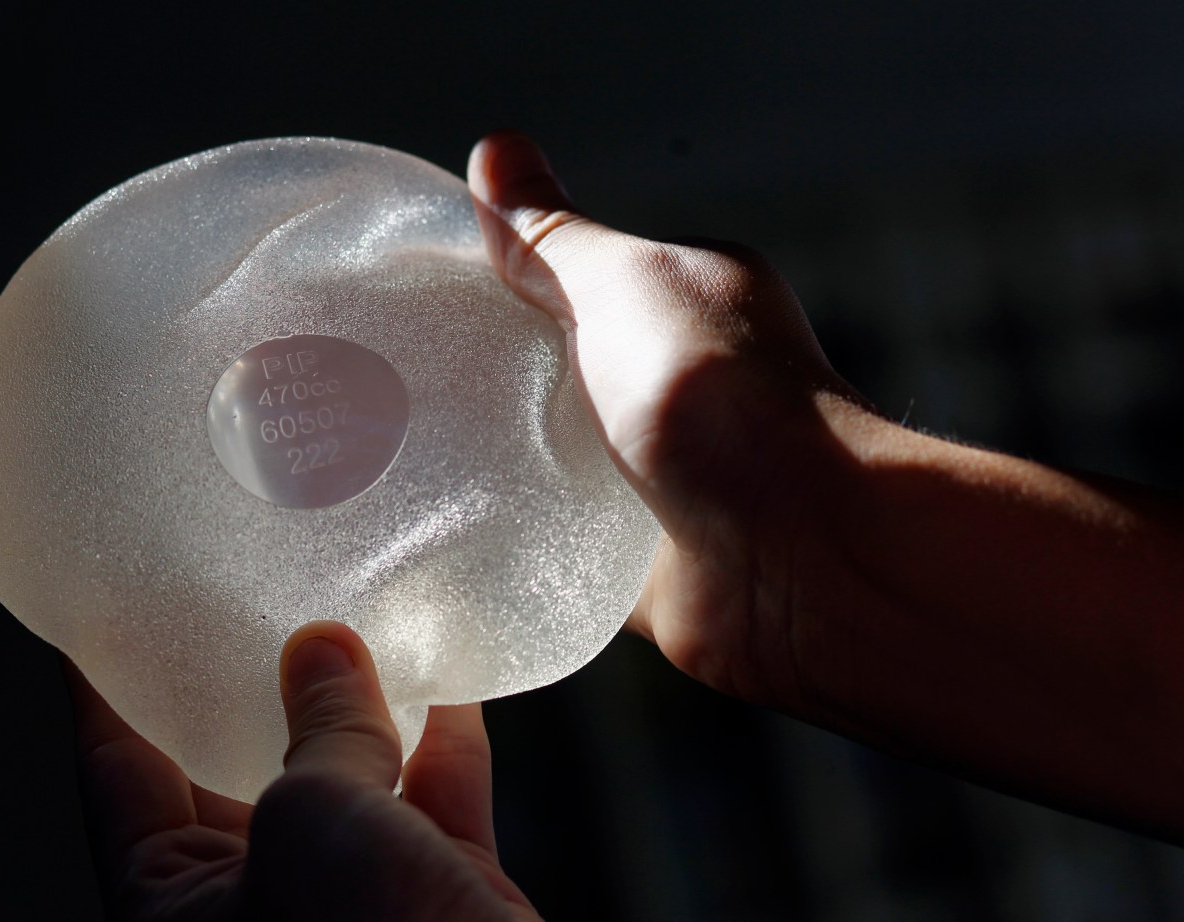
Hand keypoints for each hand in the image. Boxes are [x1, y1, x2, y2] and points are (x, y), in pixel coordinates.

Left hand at [66, 621, 538, 920]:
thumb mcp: (312, 819)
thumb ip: (318, 729)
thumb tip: (323, 652)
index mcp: (178, 914)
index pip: (122, 779)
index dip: (113, 693)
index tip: (110, 620)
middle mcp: (257, 907)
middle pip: (234, 770)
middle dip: (247, 684)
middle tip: (248, 596)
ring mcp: (350, 902)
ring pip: (346, 779)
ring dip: (359, 704)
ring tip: (355, 620)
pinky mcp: (438, 895)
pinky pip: (435, 797)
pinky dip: (444, 738)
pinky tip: (450, 676)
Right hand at [468, 131, 1183, 870]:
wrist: (793, 559)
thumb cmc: (719, 401)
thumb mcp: (621, 287)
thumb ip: (550, 238)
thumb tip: (494, 149)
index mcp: (688, 302)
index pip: (575, 277)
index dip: (495, 281)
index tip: (411, 298)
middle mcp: (680, 385)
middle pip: (554, 372)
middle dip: (484, 379)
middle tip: (391, 387)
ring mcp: (663, 476)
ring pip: (554, 462)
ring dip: (497, 465)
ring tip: (399, 461)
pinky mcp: (641, 559)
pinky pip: (561, 546)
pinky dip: (516, 540)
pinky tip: (447, 535)